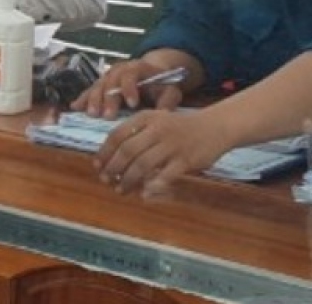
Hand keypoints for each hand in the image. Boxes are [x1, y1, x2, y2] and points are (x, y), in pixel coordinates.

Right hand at [72, 58, 184, 119]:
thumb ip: (169, 101)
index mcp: (137, 68)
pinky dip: (82, 99)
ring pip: (98, 85)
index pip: (130, 75)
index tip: (132, 104)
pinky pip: (89, 90)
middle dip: (108, 99)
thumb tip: (164, 114)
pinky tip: (75, 108)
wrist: (152, 73)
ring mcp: (107, 76)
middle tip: (107, 116)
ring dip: (93, 100)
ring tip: (91, 114)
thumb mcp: (171, 91)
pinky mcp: (100, 84)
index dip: (129, 88)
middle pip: (110, 81)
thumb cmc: (162, 84)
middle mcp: (119, 69)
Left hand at [94, 109, 232, 196]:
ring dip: (128, 180)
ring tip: (121, 189)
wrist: (214, 127)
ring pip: (142, 165)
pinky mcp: (186, 160)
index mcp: (146, 118)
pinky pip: (164, 176)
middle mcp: (157, 129)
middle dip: (113, 168)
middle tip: (106, 180)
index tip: (97, 165)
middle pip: (127, 151)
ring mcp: (172, 145)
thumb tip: (112, 157)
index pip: (117, 135)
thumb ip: (136, 134)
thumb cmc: (179, 127)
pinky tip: (144, 194)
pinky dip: (152, 186)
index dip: (104, 152)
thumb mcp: (156, 121)